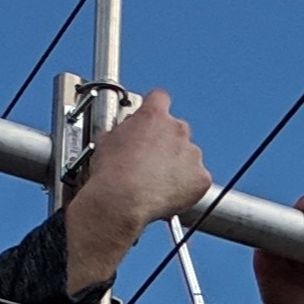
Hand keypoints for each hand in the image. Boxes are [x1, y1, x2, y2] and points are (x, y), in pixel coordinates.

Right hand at [63, 89, 212, 290]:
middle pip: (176, 131)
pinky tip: (166, 200)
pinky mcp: (201, 179)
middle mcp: (177, 129)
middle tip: (146, 167)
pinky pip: (196, 183)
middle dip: (164, 146)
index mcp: (152, 114)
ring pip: (187, 158)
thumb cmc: (101, 176)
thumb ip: (116, 133)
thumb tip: (114, 134)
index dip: (152, 114)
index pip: (159, 99)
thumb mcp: (102, 143)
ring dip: (174, 170)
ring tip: (152, 188)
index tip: (148, 127)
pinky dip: (185, 191)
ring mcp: (192, 154)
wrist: (117, 204)